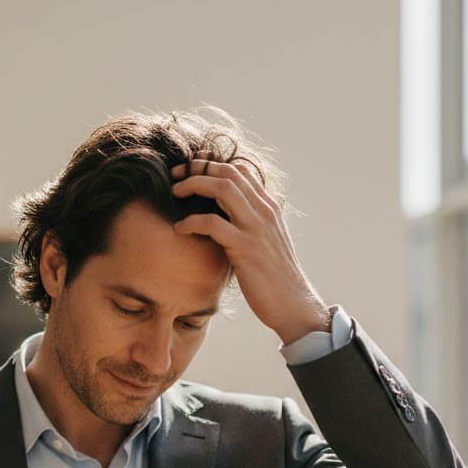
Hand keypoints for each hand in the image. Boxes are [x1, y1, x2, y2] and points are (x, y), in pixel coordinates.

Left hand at [171, 159, 329, 344]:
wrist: (293, 304)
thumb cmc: (276, 280)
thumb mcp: (267, 244)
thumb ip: (252, 226)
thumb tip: (229, 222)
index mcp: (269, 208)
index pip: (241, 170)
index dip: (213, 163)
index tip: (191, 167)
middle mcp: (264, 211)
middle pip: (228, 172)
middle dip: (197, 167)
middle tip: (175, 175)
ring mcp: (256, 228)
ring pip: (222, 189)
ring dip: (193, 184)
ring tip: (174, 192)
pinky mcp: (245, 248)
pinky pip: (212, 223)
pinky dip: (191, 221)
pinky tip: (179, 228)